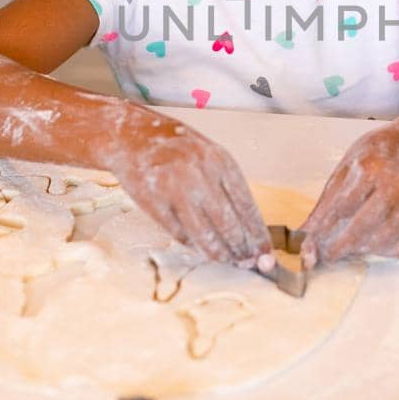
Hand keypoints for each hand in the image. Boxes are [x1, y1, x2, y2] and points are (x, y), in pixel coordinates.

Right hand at [110, 109, 273, 269]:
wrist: (133, 136)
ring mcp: (175, 189)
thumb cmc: (177, 148)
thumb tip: (248, 228)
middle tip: (248, 263)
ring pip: (204, 235)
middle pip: (229, 224)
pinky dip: (193, 245)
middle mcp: (200, 175)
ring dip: (219, 253)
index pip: (247, 206)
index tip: (265, 253)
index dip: (258, 235)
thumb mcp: (209, 156)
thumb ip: (227, 186)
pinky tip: (200, 249)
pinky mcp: (154, 203)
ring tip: (227, 260)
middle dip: (241, 249)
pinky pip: (180, 234)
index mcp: (220, 161)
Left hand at [299, 124, 398, 266]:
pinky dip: (384, 251)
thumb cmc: (376, 156)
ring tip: (349, 247)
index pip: (342, 205)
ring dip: (362, 249)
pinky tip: (372, 244)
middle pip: (363, 225)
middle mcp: (395, 184)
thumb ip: (327, 200)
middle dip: (340, 246)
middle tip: (327, 255)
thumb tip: (306, 232)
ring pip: (383, 239)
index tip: (311, 240)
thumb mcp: (346, 167)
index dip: (323, 227)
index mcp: (371, 167)